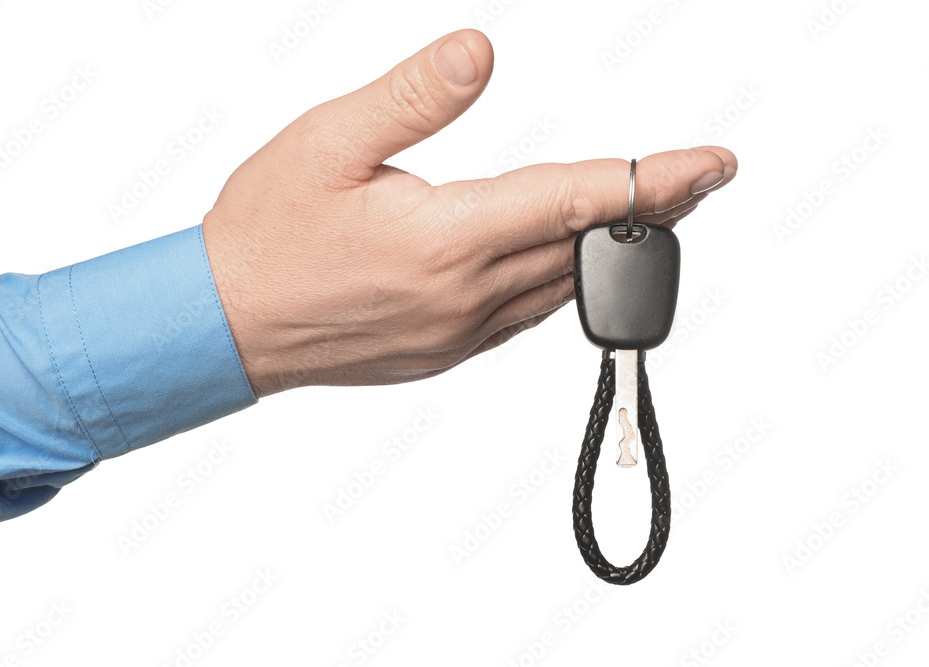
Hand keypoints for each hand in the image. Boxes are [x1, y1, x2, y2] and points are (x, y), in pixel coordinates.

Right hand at [201, 29, 736, 397]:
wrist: (223, 324)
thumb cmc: (265, 232)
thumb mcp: (328, 141)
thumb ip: (413, 98)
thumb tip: (478, 52)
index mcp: (446, 238)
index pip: (577, 200)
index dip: (654, 178)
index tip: (712, 163)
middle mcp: (464, 295)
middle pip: (586, 248)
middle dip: (650, 211)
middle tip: (697, 178)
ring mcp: (458, 332)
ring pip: (562, 287)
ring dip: (608, 248)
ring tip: (645, 212)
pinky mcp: (444, 351)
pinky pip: (524, 315)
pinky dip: (559, 281)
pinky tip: (563, 258)